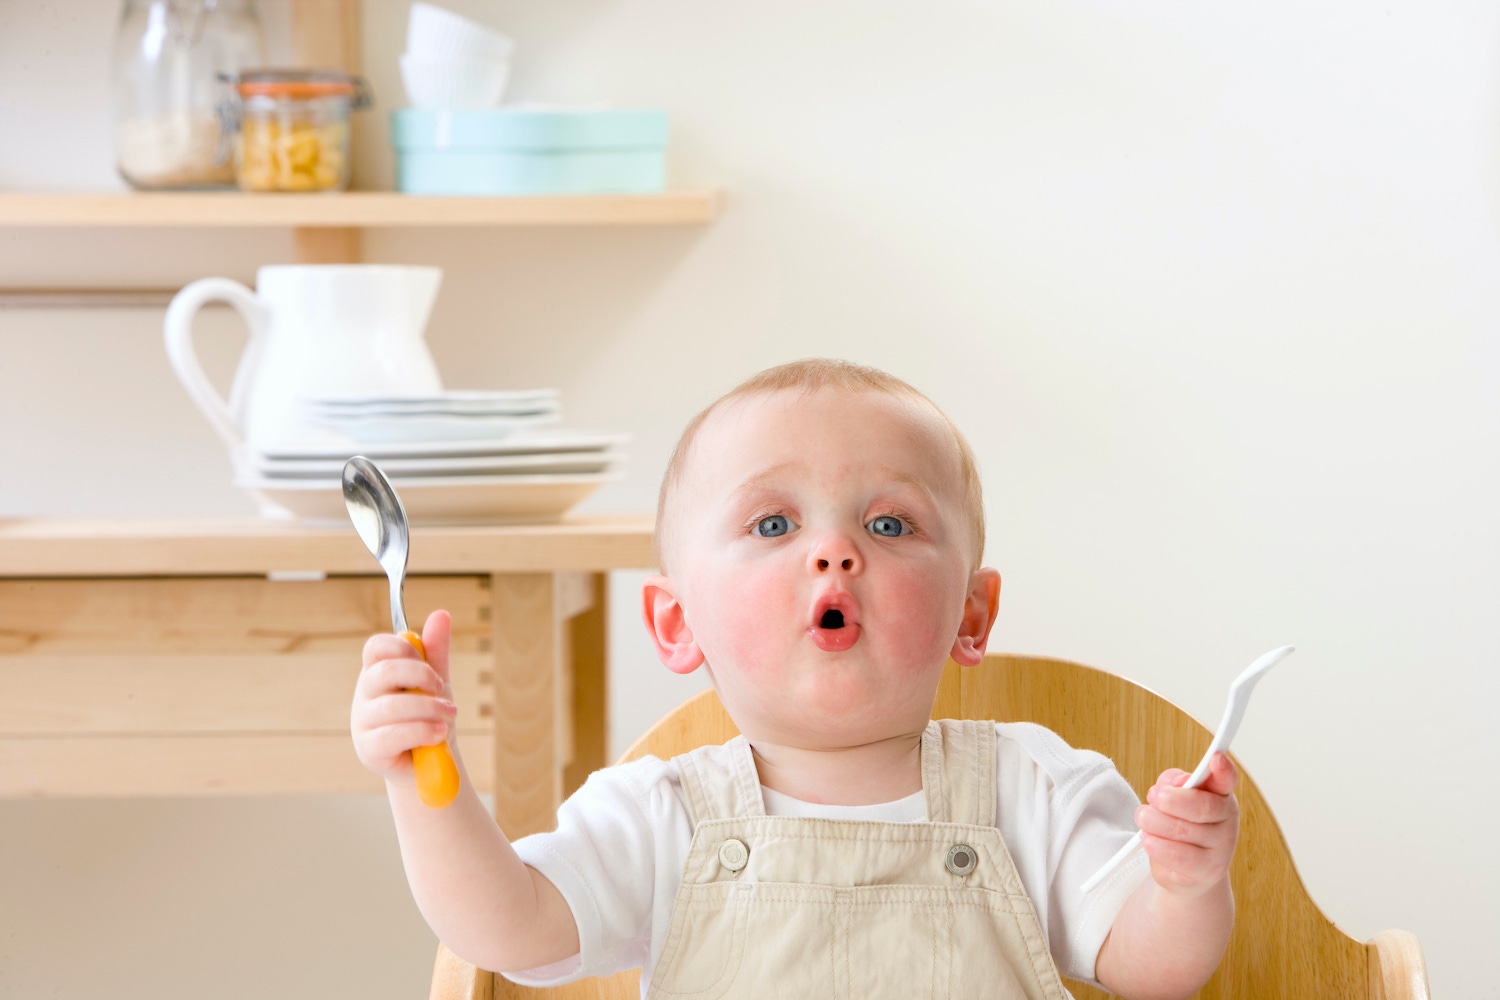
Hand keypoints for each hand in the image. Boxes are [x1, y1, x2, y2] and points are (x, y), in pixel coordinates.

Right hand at [351, 610, 456, 783]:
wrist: (432, 762)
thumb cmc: (428, 716)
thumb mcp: (436, 681)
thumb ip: (436, 650)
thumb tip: (441, 614)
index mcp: (378, 672)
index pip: (376, 647)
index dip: (403, 649)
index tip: (427, 664)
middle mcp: (365, 695)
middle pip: (384, 671)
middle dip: (422, 677)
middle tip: (443, 689)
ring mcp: (363, 722)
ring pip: (392, 706)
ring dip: (429, 709)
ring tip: (448, 716)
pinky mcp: (369, 750)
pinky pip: (393, 735)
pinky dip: (422, 731)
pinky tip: (438, 734)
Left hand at [1136, 752, 1239, 896]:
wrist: (1185, 871)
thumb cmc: (1179, 825)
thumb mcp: (1172, 797)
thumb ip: (1174, 782)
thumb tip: (1179, 782)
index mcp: (1220, 795)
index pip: (1226, 781)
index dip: (1223, 770)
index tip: (1215, 758)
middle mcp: (1227, 821)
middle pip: (1201, 806)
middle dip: (1170, 800)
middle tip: (1153, 796)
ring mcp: (1221, 848)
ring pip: (1184, 831)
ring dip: (1155, 823)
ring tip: (1144, 819)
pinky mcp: (1208, 871)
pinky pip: (1181, 857)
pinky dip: (1158, 846)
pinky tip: (1149, 840)